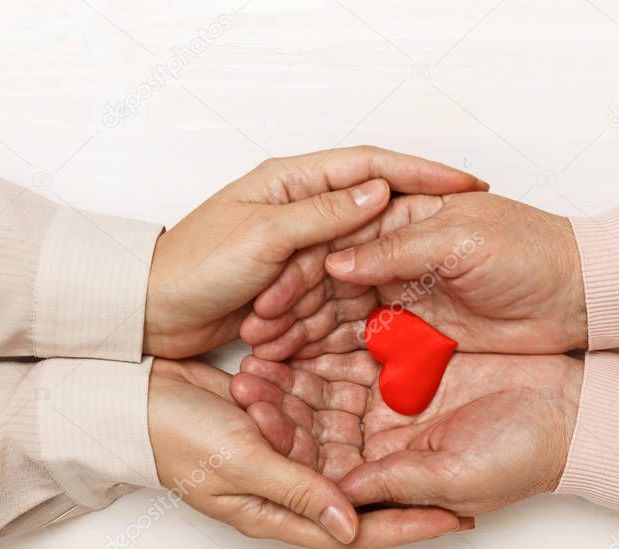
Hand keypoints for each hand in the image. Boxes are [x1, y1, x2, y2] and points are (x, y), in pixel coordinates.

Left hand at [142, 147, 487, 357]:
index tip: (464, 183)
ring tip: (431, 269)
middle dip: (415, 217)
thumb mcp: (264, 236)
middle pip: (371, 204)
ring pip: (358, 248)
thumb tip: (379, 191)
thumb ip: (322, 216)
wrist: (154, 312)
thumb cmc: (194, 266)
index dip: (420, 171)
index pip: (369, 165)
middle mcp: (298, 207)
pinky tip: (388, 300)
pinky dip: (356, 293)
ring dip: (383, 262)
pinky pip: (338, 280)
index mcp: (291, 181)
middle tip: (461, 228)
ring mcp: (297, 244)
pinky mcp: (293, 278)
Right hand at [147, 358, 466, 548]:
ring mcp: (282, 454)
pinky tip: (381, 395)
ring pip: (346, 455)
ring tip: (432, 432)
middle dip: (409, 488)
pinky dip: (349, 414)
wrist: (133, 394)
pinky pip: (322, 422)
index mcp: (277, 512)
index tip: (455, 517)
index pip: (358, 530)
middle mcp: (286, 488)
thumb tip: (351, 527)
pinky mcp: (276, 423)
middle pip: (362, 495)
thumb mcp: (239, 463)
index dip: (408, 525)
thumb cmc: (172, 435)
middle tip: (458, 474)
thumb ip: (297, 491)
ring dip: (382, 447)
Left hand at [230, 351, 582, 516]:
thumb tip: (337, 496)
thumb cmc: (524, 456)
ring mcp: (392, 386)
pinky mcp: (409, 349)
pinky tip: (308, 300)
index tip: (252, 407)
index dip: (282, 433)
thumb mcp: (455, 479)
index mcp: (381, 466)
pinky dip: (335, 316)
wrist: (575, 411)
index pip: (316, 456)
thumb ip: (394, 484)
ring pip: (329, 365)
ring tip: (263, 327)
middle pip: (313, 407)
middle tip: (245, 362)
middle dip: (278, 387)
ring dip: (297, 348)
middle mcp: (379, 427)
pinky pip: (362, 330)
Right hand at [241, 192, 586, 360]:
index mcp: (401, 224)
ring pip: (338, 326)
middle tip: (255, 340)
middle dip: (288, 315)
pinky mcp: (416, 343)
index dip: (297, 274)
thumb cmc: (528, 251)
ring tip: (265, 366)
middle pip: (326, 291)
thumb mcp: (460, 238)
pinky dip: (335, 367)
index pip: (333, 247)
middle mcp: (395, 265)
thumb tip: (335, 258)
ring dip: (302, 344)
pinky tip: (303, 381)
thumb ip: (396, 248)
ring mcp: (403, 305)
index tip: (265, 300)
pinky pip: (366, 355)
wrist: (577, 296)